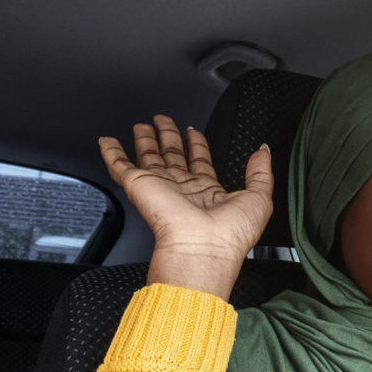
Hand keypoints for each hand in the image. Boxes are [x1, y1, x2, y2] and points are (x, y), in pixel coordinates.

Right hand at [98, 115, 273, 297]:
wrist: (202, 250)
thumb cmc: (230, 235)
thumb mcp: (259, 197)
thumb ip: (261, 171)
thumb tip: (263, 151)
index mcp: (208, 192)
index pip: (199, 162)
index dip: (197, 145)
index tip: (193, 131)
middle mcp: (182, 189)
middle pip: (173, 156)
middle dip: (169, 137)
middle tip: (165, 121)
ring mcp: (159, 187)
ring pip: (148, 157)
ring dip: (145, 140)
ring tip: (143, 125)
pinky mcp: (140, 187)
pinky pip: (120, 166)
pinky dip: (111, 153)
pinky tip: (108, 141)